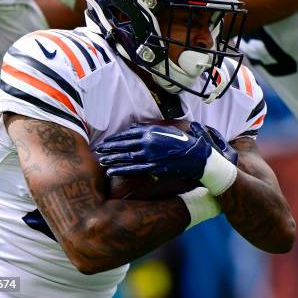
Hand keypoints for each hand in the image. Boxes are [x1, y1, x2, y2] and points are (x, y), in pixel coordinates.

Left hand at [97, 122, 238, 194]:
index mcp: (151, 131)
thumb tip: (134, 127)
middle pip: (124, 145)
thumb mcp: (167, 130)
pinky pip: (134, 168)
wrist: (197, 155)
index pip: (128, 134)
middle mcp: (148, 142)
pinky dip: (121, 169)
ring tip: (102, 161)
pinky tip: (111, 171)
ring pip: (126, 156)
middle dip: (110, 148)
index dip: (116, 138)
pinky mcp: (154, 167)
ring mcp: (150, 155)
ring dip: (112, 159)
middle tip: (100, 151)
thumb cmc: (183, 141)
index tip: (107, 141)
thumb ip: (150, 128)